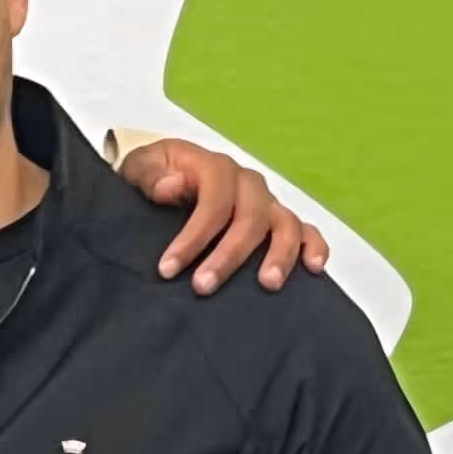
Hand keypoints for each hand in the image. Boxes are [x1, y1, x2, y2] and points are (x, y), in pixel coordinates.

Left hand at [114, 138, 328, 294]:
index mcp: (213, 166)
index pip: (212, 202)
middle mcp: (246, 182)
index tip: (168, 270)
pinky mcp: (276, 220)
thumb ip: (150, 176)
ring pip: (284, 224)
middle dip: (228, 255)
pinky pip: (304, 230)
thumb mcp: (139, 168)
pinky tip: (313, 269)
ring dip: (279, 255)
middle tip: (203, 287)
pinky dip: (313, 246)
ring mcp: (265, 202)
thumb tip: (172, 186)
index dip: (193, 237)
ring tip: (267, 285)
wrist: (164, 175)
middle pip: (249, 218)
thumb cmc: (152, 176)